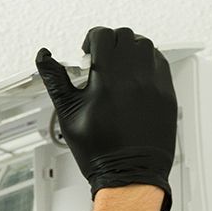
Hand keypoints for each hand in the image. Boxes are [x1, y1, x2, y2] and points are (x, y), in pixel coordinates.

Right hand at [34, 26, 177, 210]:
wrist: (130, 175)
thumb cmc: (100, 150)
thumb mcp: (69, 113)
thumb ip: (56, 80)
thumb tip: (44, 57)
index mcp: (109, 77)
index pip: (103, 35)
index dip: (92, 39)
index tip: (88, 52)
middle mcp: (134, 76)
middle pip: (125, 36)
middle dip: (111, 42)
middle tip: (102, 59)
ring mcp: (154, 84)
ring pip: (146, 46)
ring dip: (131, 49)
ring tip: (121, 66)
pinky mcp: (167, 94)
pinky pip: (161, 64)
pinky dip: (148, 62)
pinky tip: (138, 76)